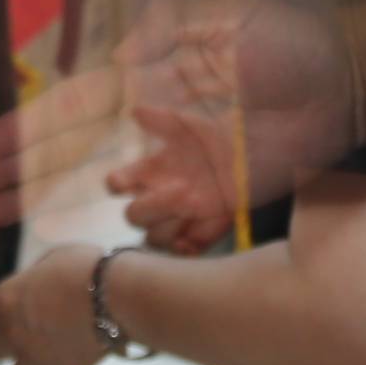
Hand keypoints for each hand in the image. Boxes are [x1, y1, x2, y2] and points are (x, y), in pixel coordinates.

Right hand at [0, 0, 350, 230]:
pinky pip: (172, 216)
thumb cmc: (290, 40)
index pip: (74, 110)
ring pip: (119, 192)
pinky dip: (154, 221)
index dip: (29, 131)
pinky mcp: (217, 191)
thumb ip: (169, 28)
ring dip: (92, 203)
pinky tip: (135, 218)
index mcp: (147, 82)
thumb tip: (119, 58)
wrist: (347, 82)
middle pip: (76, 159)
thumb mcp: (226, 16)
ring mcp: (182, 163)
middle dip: (24, 181)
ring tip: (58, 209)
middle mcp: (154, 127)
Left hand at [0, 244, 109, 364]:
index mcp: (5, 300)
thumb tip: (32, 288)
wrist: (114, 297)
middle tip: (31, 333)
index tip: (7, 310)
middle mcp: (12, 333)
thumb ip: (32, 279)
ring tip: (53, 350)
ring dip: (33, 364)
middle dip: (9, 343)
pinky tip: (73, 362)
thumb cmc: (84, 268)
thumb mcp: (51, 259)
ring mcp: (34, 359)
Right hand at [105, 100, 239, 253]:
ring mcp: (177, 219)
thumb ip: (161, 120)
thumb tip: (135, 112)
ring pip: (154, 238)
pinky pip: (182, 252)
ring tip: (198, 206)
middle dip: (153, 206)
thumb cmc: (213, 138)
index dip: (116, 185)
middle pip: (134, 216)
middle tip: (183, 190)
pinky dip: (184, 249)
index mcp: (148, 173)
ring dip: (170, 226)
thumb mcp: (188, 126)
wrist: (249, 155)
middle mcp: (157, 199)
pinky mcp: (199, 235)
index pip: (116, 185)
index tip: (127, 181)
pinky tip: (193, 238)